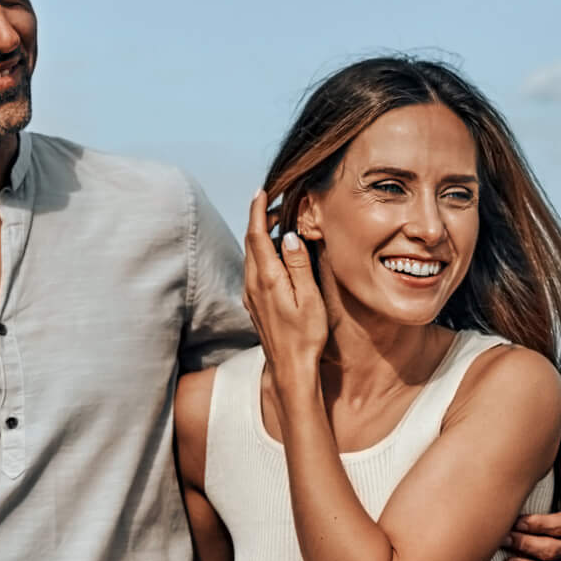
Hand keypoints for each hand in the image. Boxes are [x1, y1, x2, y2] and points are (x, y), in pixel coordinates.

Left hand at [239, 189, 327, 395]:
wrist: (289, 369)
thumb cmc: (305, 336)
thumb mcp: (310, 299)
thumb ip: (299, 265)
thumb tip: (288, 236)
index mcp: (267, 279)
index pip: (256, 235)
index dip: (258, 211)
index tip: (262, 191)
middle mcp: (253, 284)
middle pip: (250, 242)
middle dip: (260, 219)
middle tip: (277, 204)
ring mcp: (250, 295)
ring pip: (251, 256)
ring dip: (260, 237)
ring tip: (278, 225)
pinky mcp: (253, 304)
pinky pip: (253, 269)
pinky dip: (261, 254)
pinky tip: (275, 256)